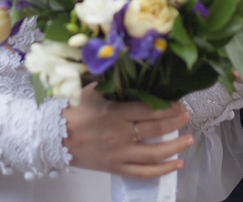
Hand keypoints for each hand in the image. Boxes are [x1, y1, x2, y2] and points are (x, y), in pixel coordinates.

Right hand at [62, 85, 192, 177]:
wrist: (52, 136)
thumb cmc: (72, 110)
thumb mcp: (93, 90)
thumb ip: (114, 84)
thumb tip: (133, 70)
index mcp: (115, 112)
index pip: (149, 109)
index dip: (168, 106)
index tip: (179, 103)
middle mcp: (120, 134)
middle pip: (155, 128)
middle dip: (176, 121)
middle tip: (187, 115)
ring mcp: (119, 153)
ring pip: (154, 153)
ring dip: (175, 146)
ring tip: (189, 139)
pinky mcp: (115, 167)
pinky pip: (143, 172)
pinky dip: (162, 170)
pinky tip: (177, 164)